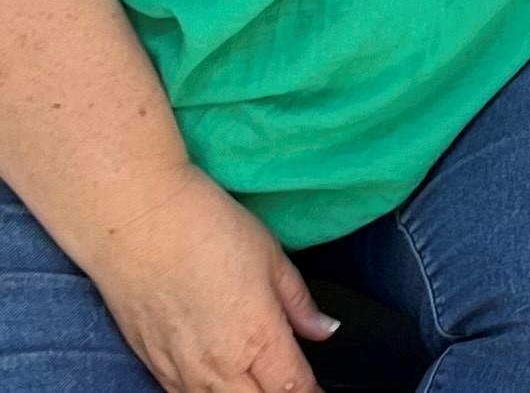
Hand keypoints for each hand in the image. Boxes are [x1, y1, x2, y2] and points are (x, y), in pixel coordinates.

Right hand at [84, 164, 335, 392]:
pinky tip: (221, 382)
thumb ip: (298, 302)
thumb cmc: (208, 228)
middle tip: (292, 382)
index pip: (293, 388)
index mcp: (257, 337)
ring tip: (258, 381)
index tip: (319, 388)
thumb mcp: (271, 256)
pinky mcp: (153, 368)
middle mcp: (219, 367)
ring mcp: (181, 373)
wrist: (136, 223)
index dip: (312, 392)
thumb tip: (324, 330)